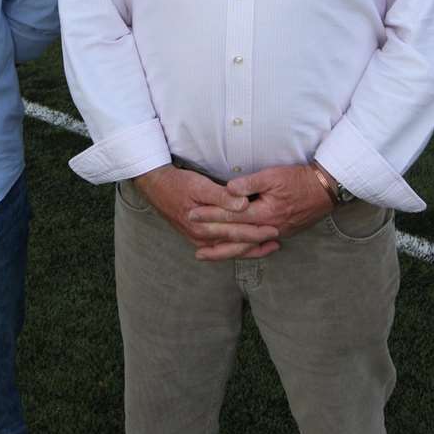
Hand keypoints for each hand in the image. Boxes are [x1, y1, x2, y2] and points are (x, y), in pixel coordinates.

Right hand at [133, 165, 280, 261]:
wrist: (156, 187)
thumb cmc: (179, 184)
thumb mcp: (200, 185)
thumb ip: (221, 196)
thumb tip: (243, 204)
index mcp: (203, 226)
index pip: (236, 233)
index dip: (257, 231)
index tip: (275, 229)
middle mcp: (201, 238)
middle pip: (235, 245)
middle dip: (257, 243)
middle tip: (277, 240)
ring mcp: (198, 241)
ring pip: (229, 250)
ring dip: (249, 250)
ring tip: (269, 247)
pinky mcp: (197, 239)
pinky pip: (221, 248)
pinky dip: (236, 248)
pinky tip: (247, 246)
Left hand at [186, 164, 331, 260]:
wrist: (325, 189)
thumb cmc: (298, 179)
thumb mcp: (273, 175)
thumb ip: (249, 184)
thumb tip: (228, 189)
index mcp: (264, 213)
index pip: (231, 215)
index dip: (210, 214)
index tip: (192, 213)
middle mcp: (268, 228)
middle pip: (235, 236)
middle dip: (211, 235)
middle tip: (191, 238)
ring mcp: (275, 233)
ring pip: (245, 247)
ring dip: (223, 251)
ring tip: (204, 255)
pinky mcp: (280, 234)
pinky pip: (256, 247)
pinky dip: (242, 251)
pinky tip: (231, 252)